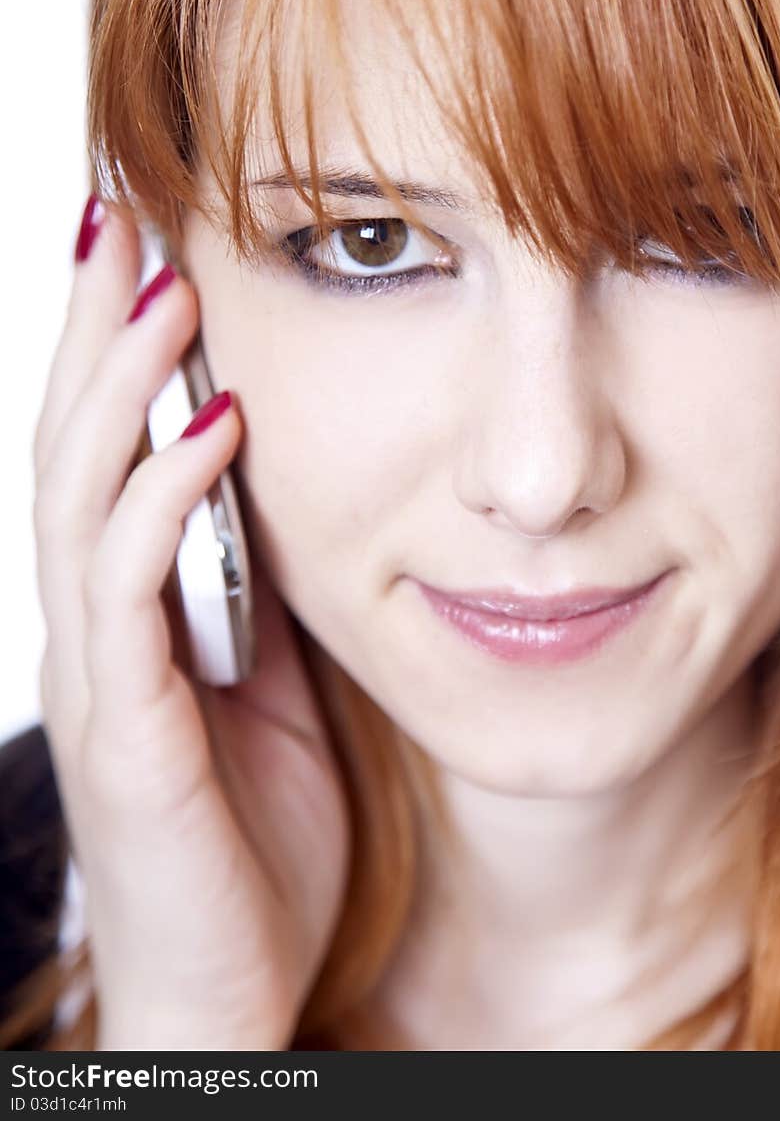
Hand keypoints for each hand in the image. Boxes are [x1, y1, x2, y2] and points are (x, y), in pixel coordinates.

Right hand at [32, 198, 349, 1049]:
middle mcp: (96, 627)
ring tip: (163, 286)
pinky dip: (163, 501)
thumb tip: (284, 477)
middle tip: (126, 212)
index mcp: (133, 608)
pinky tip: (208, 427)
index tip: (151, 235)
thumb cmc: (252, 831)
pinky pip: (132, 595)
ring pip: (79, 499)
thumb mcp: (272, 681)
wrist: (235, 988)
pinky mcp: (129, 737)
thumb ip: (260, 583)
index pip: (110, 446)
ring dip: (120, 386)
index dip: (121, 342)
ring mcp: (102, 678)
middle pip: (75, 444)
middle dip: (98, 327)